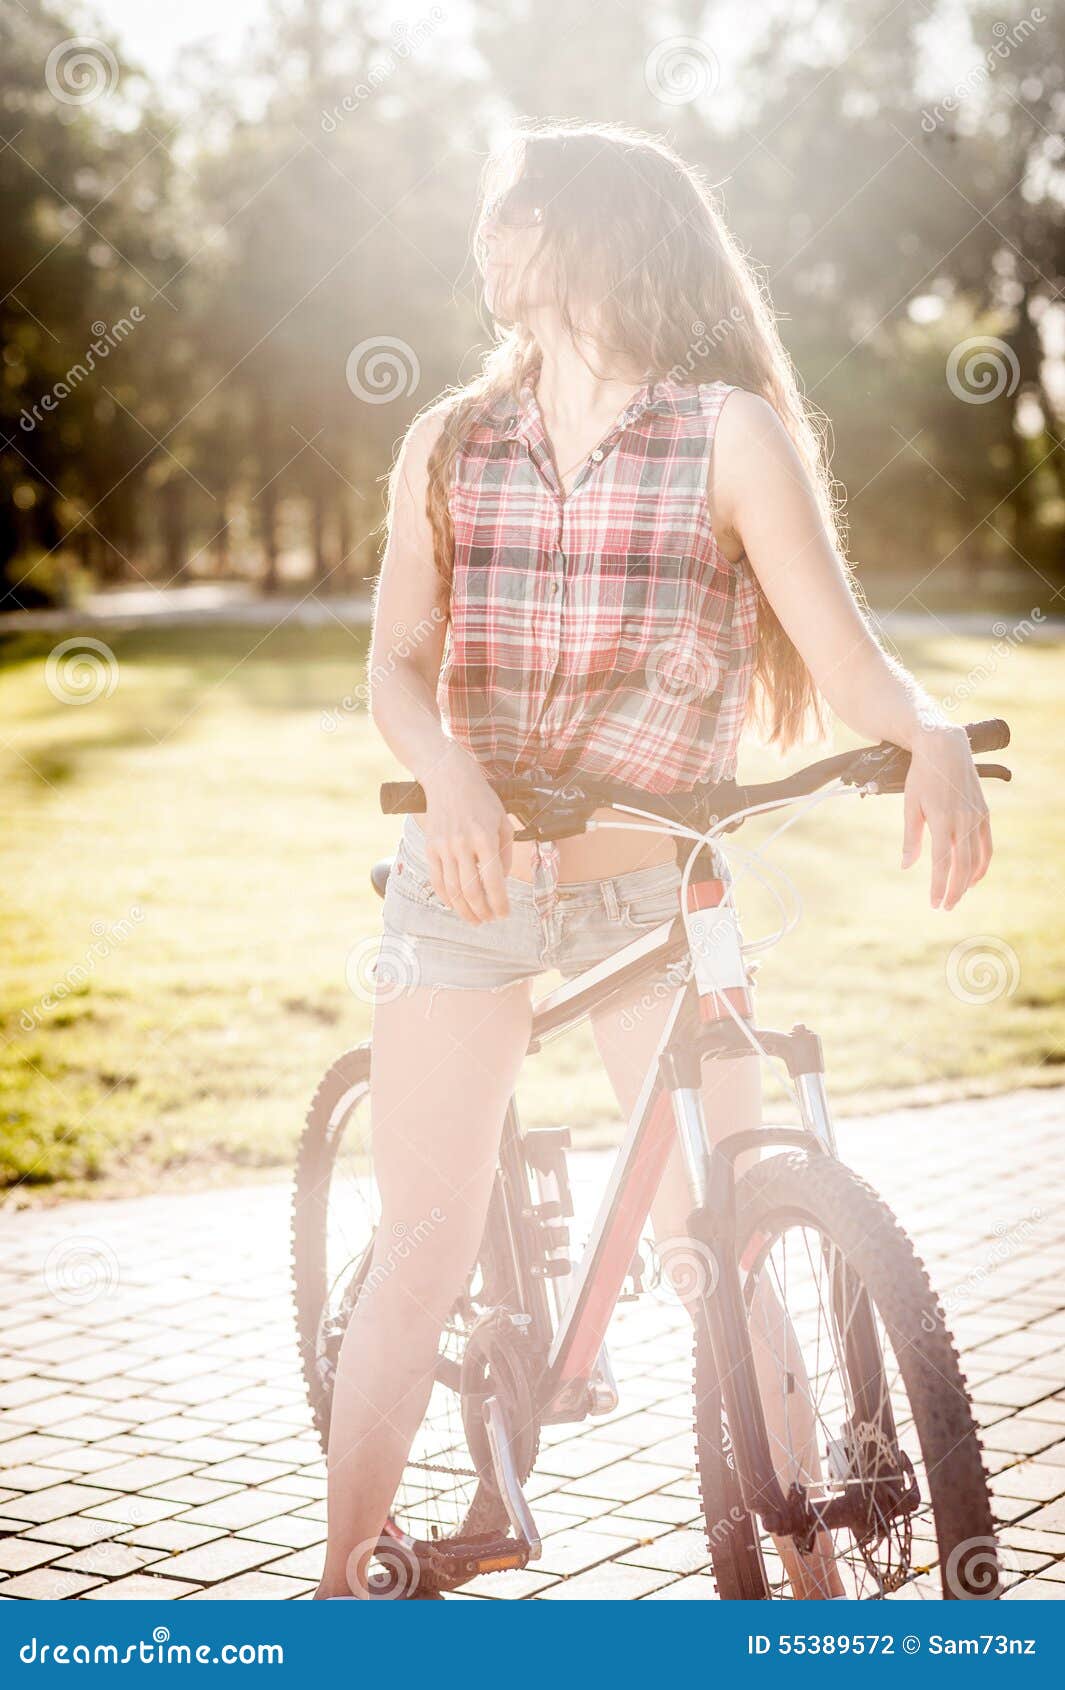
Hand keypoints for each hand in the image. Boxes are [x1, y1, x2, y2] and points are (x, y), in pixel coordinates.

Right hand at [420, 745, 512, 923]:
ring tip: (474, 919)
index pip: (493, 880)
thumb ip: (505, 852)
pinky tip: (455, 905)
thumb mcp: (503, 820)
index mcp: (485, 837)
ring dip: (464, 909)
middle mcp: (462, 844)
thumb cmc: (481, 798)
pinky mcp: (430, 847)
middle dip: (482, 911)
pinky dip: (446, 897)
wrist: (449, 778)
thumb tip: (501, 880)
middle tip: (489, 920)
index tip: (504, 913)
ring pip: (452, 889)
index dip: (499, 902)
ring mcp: (443, 846)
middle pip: (471, 890)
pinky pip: (436, 879)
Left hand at [901, 725, 992, 908]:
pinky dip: (982, 863)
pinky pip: (986, 845)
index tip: (934, 904)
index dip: (939, 887)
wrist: (944, 747)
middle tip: (945, 907)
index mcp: (941, 820)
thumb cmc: (921, 776)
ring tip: (958, 895)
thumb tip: (906, 866)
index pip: (942, 863)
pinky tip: (973, 876)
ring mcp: (976, 817)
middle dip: (954, 890)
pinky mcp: (984, 813)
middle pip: (962, 866)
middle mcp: (963, 820)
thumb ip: (911, 838)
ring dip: (968, 881)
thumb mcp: (910, 804)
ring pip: (977, 858)